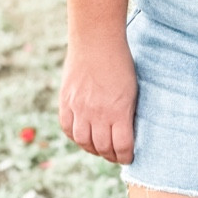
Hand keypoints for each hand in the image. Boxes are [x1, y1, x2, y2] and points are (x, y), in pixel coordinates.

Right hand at [60, 36, 138, 164]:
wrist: (96, 40)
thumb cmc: (120, 62)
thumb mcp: (131, 90)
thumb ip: (127, 113)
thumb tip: (126, 133)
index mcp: (118, 111)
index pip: (122, 146)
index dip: (126, 156)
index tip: (128, 157)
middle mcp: (97, 113)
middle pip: (102, 147)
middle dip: (110, 155)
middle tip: (115, 155)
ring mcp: (79, 107)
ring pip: (83, 141)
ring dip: (92, 149)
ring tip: (99, 148)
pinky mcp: (66, 101)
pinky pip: (67, 128)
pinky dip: (75, 136)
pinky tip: (83, 135)